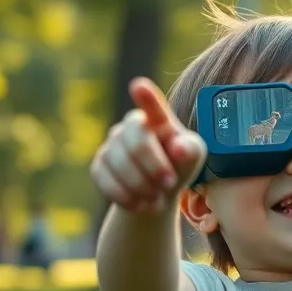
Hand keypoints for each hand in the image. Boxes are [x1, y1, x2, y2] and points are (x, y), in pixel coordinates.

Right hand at [90, 78, 206, 212]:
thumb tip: (178, 149)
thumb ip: (190, 149)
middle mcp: (131, 126)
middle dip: (153, 165)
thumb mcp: (192, 156)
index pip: (152, 106)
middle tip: (169, 183)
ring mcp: (112, 144)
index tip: (139, 87)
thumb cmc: (177, 164)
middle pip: (136, 140)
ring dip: (141, 185)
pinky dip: (126, 197)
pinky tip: (140, 203)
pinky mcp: (99, 165)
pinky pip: (105, 180)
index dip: (146, 97)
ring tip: (156, 197)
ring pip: (119, 163)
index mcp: (157, 119)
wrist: (156, 192)